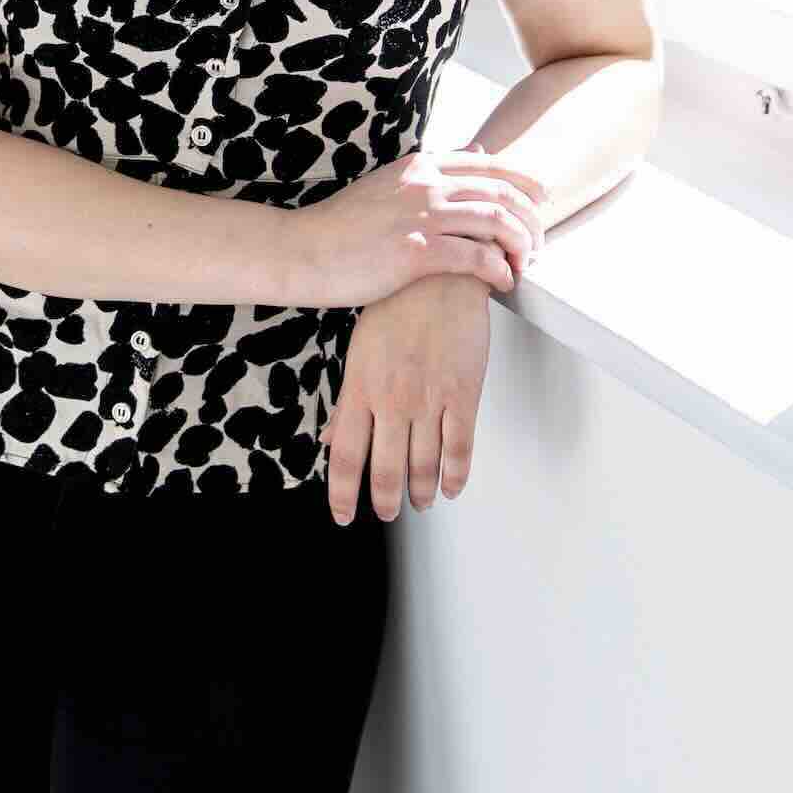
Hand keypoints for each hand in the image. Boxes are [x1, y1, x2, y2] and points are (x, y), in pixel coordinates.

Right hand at [293, 148, 549, 307]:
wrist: (302, 251)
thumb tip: (472, 153)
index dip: (525, 183)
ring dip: (521, 246)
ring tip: (525, 266)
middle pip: (502, 191)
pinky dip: (499, 270)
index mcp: (419, 166)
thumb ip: (428, 173)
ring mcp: (420, 216)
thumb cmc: (341, 227)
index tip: (542, 203)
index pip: (490, 165)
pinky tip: (502, 283)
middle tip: (539, 244)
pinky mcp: (415, 252)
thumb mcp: (387, 185)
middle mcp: (425, 184)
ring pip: (497, 221)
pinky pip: (476, 258)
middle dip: (532, 219)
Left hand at [319, 271, 492, 524]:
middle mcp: (393, 401)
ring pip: (424, 466)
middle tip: (386, 513)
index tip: (343, 515)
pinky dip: (455, 476)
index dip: (344, 494)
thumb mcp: (359, 353)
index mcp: (362, 390)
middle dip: (385, 501)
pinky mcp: (462, 395)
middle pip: (386, 471)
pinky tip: (451, 487)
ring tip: (420, 503)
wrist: (437, 276)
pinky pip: (460, 448)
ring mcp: (430, 401)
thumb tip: (329, 439)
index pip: (346, 457)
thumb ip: (347, 403)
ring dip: (421, 492)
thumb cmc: (395, 308)